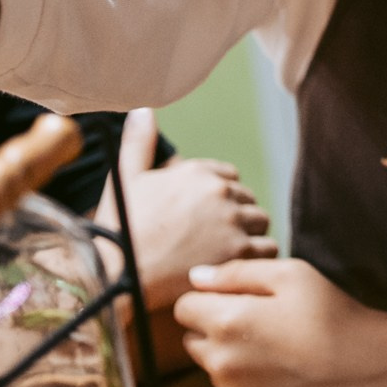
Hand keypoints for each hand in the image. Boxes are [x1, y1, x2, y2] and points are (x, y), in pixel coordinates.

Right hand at [95, 109, 274, 310]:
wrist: (117, 276)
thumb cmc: (119, 230)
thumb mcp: (125, 179)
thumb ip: (139, 143)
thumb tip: (142, 110)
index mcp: (197, 171)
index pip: (229, 176)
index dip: (219, 197)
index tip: (205, 216)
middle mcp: (219, 192)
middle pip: (247, 199)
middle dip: (235, 216)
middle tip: (215, 239)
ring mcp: (233, 222)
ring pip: (261, 222)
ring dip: (250, 236)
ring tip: (227, 253)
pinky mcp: (241, 252)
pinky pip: (268, 249)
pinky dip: (257, 258)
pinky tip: (238, 266)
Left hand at [172, 257, 386, 386]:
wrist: (370, 368)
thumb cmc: (332, 313)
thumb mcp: (291, 274)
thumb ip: (237, 272)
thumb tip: (196, 276)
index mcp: (226, 322)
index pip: (183, 306)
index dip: (208, 296)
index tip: (239, 296)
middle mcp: (220, 362)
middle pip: (192, 337)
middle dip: (214, 326)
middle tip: (259, 320)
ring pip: (211, 365)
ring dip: (229, 354)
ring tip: (274, 346)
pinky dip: (245, 381)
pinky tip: (280, 370)